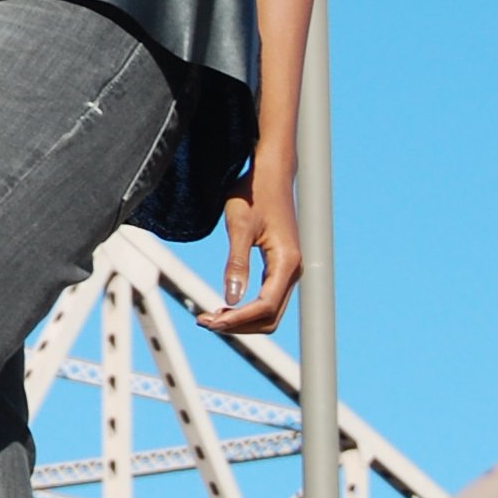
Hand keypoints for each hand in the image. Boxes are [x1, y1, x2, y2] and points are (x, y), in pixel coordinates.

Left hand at [199, 162, 300, 334]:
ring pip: (270, 311)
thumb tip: (231, 300)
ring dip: (242, 320)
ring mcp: (289, 270)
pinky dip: (247, 309)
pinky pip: (268, 298)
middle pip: (270, 317)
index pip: (265, 307)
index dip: (238, 320)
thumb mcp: (239, 226)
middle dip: (238, 325)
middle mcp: (293, 270)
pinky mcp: (281, 266)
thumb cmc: (253, 193)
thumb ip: (236, 264)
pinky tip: (224, 307)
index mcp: (286, 262)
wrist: (270, 173)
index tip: (210, 322)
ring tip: (210, 317)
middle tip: (204, 321)